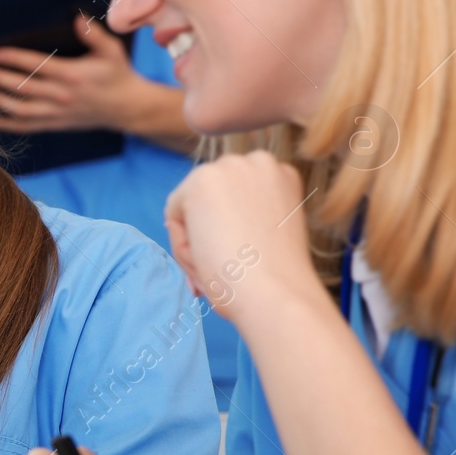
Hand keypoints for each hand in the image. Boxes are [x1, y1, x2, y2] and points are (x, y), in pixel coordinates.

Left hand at [0, 14, 141, 134]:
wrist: (127, 108)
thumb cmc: (118, 75)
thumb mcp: (111, 51)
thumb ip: (94, 35)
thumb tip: (78, 18)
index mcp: (73, 75)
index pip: (39, 67)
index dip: (17, 60)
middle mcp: (61, 96)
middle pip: (23, 88)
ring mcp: (56, 113)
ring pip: (21, 109)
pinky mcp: (54, 124)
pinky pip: (27, 126)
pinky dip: (6, 125)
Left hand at [163, 150, 322, 327]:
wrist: (276, 292)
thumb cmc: (275, 279)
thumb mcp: (267, 234)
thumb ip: (242, 219)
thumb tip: (203, 227)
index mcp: (281, 176)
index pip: (233, 201)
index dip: (227, 234)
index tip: (238, 261)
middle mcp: (259, 162)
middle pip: (210, 200)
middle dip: (208, 234)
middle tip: (223, 269)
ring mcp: (230, 167)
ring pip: (191, 207)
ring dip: (196, 241)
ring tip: (217, 267)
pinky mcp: (202, 181)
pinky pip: (173, 214)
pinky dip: (182, 244)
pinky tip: (206, 257)